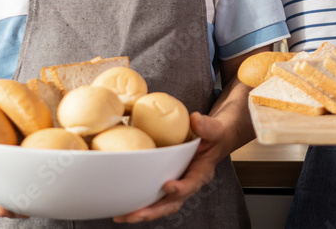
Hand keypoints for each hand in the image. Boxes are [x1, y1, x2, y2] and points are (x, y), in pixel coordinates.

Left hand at [113, 112, 227, 222]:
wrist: (211, 142)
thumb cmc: (213, 136)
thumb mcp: (214, 129)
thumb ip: (207, 126)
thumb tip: (195, 119)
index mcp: (201, 173)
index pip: (192, 184)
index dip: (181, 188)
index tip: (167, 186)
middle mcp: (188, 184)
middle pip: (172, 203)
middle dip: (154, 211)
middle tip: (136, 214)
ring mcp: (176, 186)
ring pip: (160, 206)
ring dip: (142, 213)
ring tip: (123, 216)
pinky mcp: (166, 185)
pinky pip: (153, 198)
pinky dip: (139, 204)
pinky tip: (122, 208)